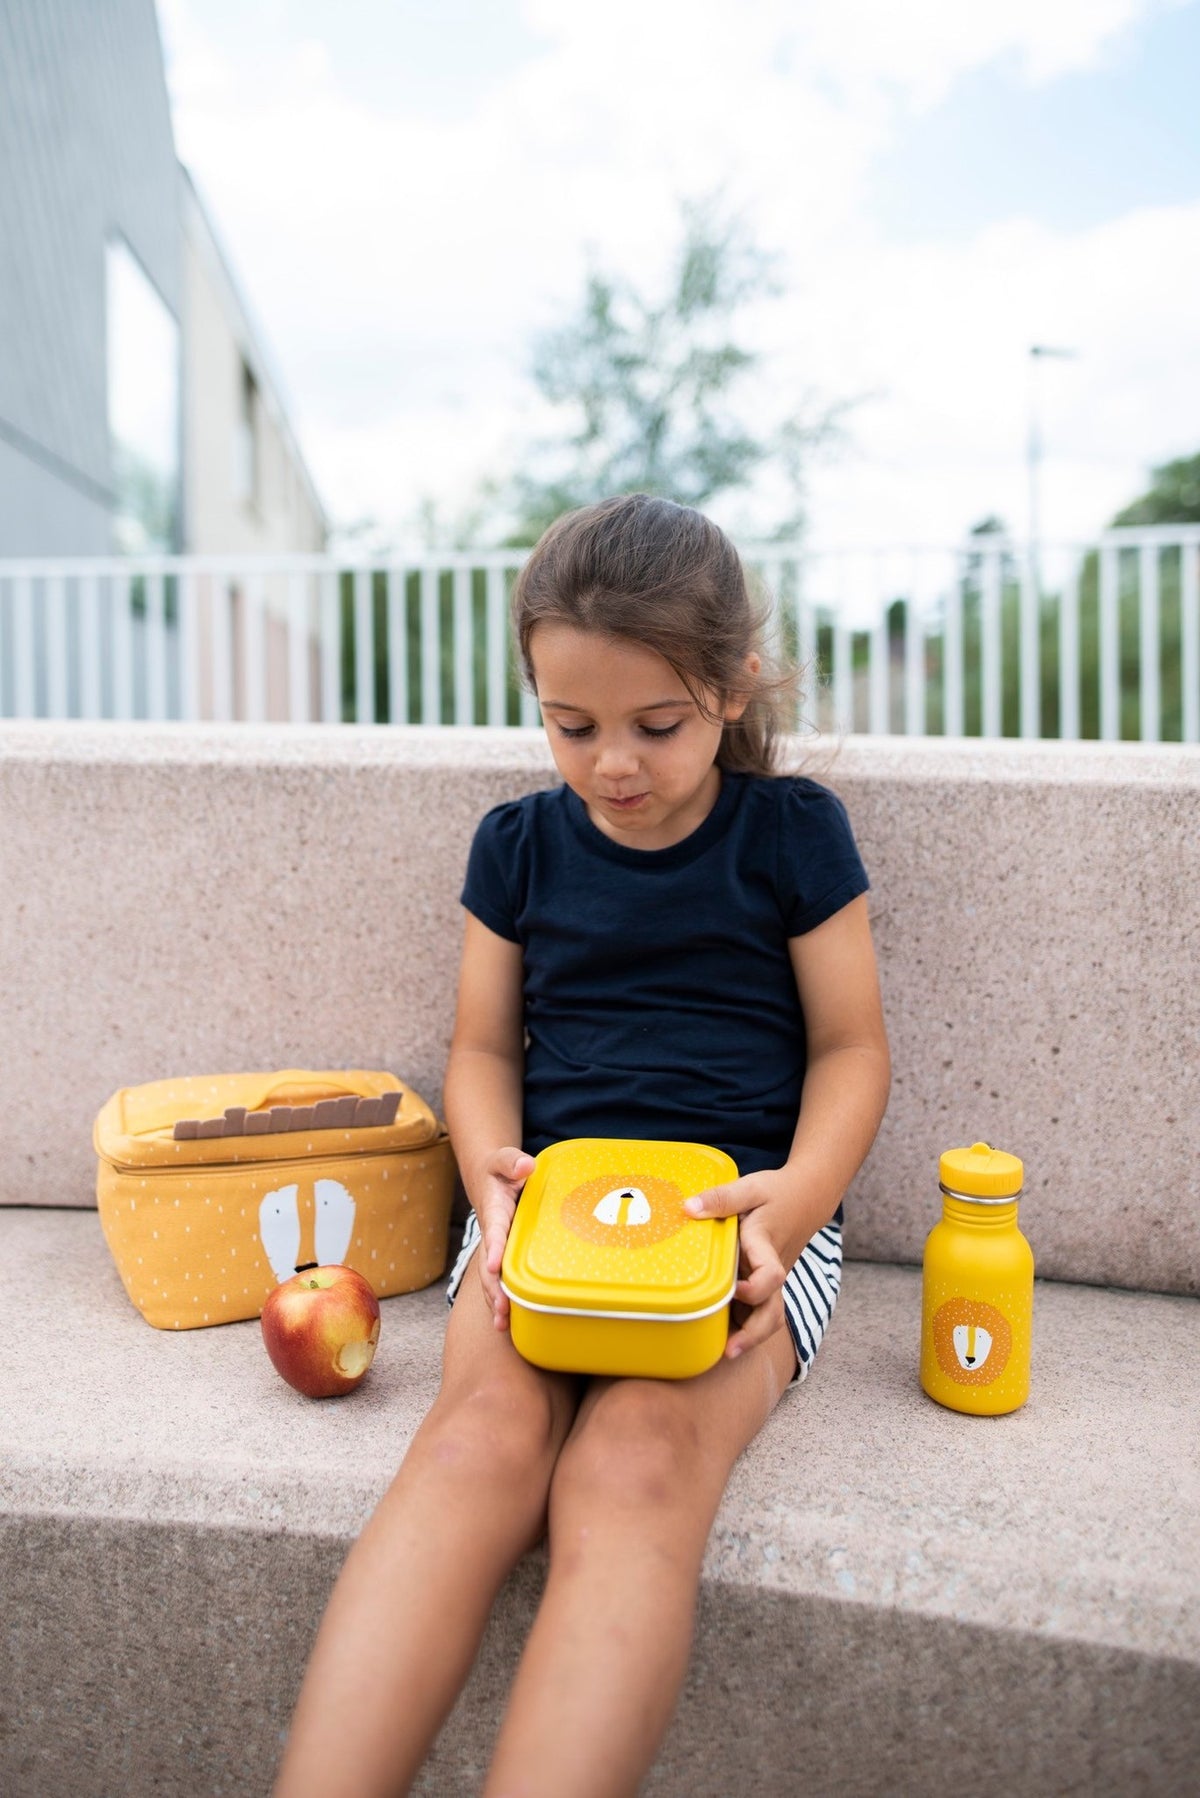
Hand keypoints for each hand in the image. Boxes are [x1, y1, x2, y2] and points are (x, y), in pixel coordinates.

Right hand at [472, 1147, 535, 1331]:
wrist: (491, 1180)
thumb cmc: (501, 1170)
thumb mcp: (504, 1159)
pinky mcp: (502, 1257)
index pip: (494, 1232)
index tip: (492, 1265)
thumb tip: (526, 1166)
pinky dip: (502, 1300)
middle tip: (501, 1309)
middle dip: (493, 1288)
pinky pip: (500, 1280)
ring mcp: (496, 1249)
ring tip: (503, 1324)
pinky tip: (510, 1323)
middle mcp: (492, 1235)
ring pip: (492, 1279)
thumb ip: (512, 1161)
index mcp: (494, 1212)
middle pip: (489, 1266)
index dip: (494, 1248)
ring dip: (495, 1301)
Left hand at [684, 1171, 793, 1359]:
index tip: (735, 1289)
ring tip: (722, 1352)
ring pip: (768, 1315)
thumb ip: (721, 1198)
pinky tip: (721, 1334)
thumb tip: (688, 1208)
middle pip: (773, 1310)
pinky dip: (745, 1323)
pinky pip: (758, 1308)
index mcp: (766, 1246)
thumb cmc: (777, 1193)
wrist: (808, 1197)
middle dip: (754, 1333)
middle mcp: (772, 1269)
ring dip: (749, 1335)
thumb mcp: (750, 1187)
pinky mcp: (765, 1282)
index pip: (771, 1275)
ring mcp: (771, 1280)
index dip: (755, 1289)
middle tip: (729, 1351)